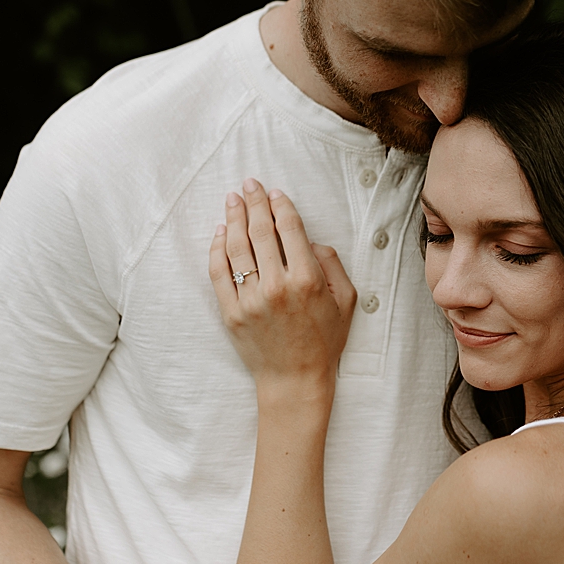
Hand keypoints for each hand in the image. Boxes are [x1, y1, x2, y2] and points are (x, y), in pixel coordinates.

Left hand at [208, 181, 355, 388]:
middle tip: (249, 184)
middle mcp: (277, 286)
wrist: (295, 378)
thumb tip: (309, 241)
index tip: (274, 192)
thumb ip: (331, 265)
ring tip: (232, 200)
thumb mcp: (346, 301)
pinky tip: (220, 232)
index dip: (280, 206)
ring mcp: (250, 299)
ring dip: (233, 219)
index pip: (290, 230)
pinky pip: (218, 272)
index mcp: (307, 280)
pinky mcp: (230, 312)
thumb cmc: (325, 340)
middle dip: (254, 203)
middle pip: (260, 232)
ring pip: (236, 248)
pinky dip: (217, 249)